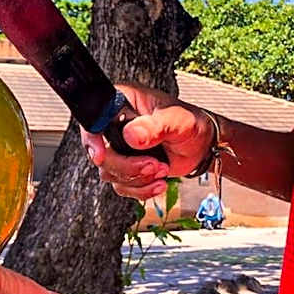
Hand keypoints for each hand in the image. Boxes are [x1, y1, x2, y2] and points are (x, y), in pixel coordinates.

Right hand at [80, 84, 214, 199]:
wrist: (202, 145)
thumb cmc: (190, 123)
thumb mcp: (177, 119)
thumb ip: (155, 126)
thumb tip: (132, 136)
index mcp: (122, 103)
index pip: (94, 120)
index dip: (92, 139)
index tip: (100, 155)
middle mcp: (116, 125)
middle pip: (101, 154)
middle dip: (127, 166)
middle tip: (153, 165)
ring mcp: (120, 148)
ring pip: (110, 173)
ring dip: (138, 179)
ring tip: (163, 170)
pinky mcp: (127, 167)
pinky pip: (122, 186)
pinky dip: (141, 189)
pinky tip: (159, 183)